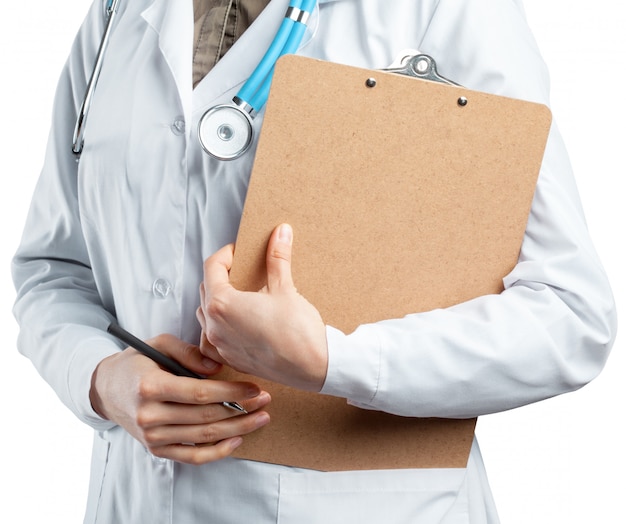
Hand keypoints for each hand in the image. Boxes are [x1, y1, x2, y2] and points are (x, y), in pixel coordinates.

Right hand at [89, 333, 270, 464]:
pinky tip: (238, 440)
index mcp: (150, 386)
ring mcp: (152, 436)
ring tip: (261, 418)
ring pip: (204, 438)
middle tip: (266, 401)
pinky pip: (192, 456)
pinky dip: (218, 452)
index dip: (231, 393)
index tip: (254, 388)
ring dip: (238, 429)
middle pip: (206, 418)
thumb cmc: (137, 362)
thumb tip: (217, 369)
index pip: (199, 394)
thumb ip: (189, 352)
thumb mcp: (159, 344)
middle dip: (242, 410)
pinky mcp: (156, 449)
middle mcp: (150, 415)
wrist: (107, 389)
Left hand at [197, 223, 327, 391]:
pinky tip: (236, 323)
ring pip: (206, 315)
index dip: (225, 254)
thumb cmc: (298, 332)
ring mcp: (221, 346)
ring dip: (217, 301)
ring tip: (239, 295)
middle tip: (241, 269)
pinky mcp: (231, 359)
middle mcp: (215, 327)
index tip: (238, 251)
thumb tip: (281, 233)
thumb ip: (277, 258)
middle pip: (206, 290)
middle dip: (221, 276)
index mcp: (223, 304)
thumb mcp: (285, 289)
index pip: (211, 268)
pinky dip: (219, 326)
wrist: (313, 367)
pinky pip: (213, 339)